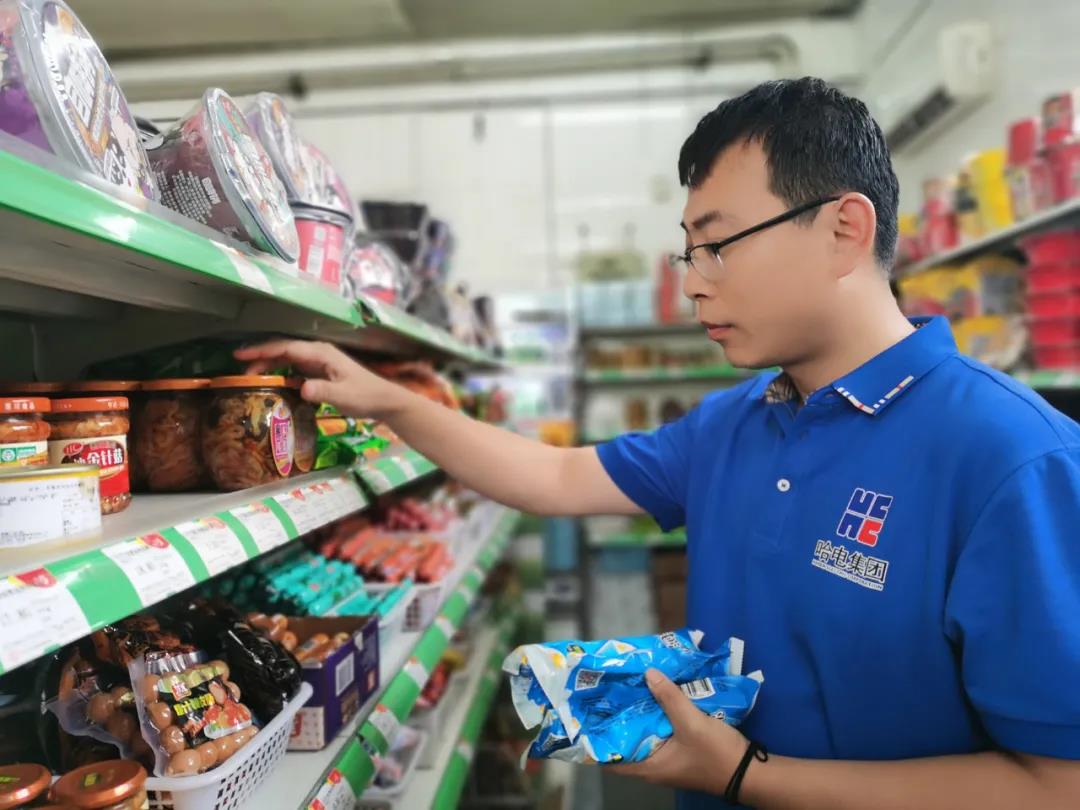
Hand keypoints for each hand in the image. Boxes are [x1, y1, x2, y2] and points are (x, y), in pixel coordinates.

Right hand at [235, 340, 404, 418]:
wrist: (384, 400)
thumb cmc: (365, 396)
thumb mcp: (344, 396)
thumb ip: (323, 392)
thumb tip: (302, 388)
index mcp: (321, 353)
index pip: (286, 348)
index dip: (262, 350)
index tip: (240, 354)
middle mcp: (318, 353)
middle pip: (283, 351)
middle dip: (260, 357)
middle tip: (240, 371)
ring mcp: (319, 362)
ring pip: (287, 359)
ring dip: (269, 366)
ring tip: (250, 378)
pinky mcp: (320, 372)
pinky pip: (295, 369)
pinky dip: (280, 374)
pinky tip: (271, 384)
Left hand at [609, 669, 749, 794]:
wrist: (751, 771)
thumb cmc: (716, 754)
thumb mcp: (691, 722)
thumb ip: (669, 697)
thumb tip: (647, 673)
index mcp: (648, 766)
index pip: (609, 758)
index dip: (597, 738)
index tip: (589, 713)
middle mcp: (653, 765)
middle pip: (626, 741)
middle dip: (617, 718)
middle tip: (608, 691)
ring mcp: (667, 758)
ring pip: (644, 734)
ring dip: (638, 714)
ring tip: (628, 687)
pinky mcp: (681, 750)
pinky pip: (660, 731)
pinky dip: (656, 715)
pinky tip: (656, 695)